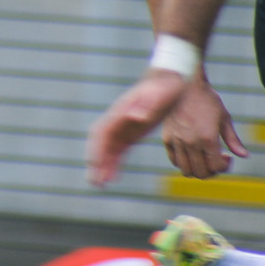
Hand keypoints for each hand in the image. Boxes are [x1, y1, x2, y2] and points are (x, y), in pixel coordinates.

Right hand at [86, 68, 188, 186]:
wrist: (171, 81)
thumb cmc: (165, 87)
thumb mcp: (160, 95)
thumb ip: (148, 105)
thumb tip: (136, 116)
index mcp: (121, 111)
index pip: (102, 132)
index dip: (97, 148)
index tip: (94, 164)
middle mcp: (117, 120)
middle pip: (100, 143)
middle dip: (95, 161)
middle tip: (93, 181)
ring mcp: (123, 127)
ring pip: (107, 149)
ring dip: (102, 166)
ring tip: (99, 185)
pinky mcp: (131, 134)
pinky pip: (118, 151)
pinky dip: (113, 164)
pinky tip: (113, 177)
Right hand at [162, 77, 247, 178]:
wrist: (185, 84)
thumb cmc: (207, 99)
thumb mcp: (224, 117)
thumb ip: (233, 140)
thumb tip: (244, 156)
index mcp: (208, 138)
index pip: (216, 167)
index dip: (225, 166)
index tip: (227, 157)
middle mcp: (191, 142)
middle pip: (201, 173)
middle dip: (212, 171)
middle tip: (215, 160)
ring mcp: (177, 141)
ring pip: (186, 170)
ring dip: (197, 169)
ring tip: (203, 159)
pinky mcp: (166, 138)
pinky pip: (174, 160)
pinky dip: (183, 162)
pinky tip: (190, 152)